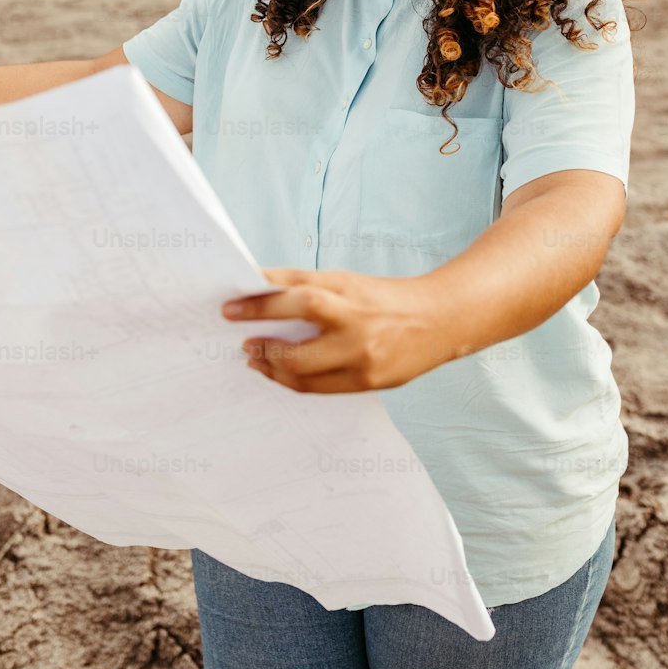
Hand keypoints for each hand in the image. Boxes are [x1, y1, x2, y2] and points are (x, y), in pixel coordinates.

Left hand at [222, 267, 458, 393]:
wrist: (438, 320)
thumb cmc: (383, 296)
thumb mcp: (344, 279)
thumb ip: (300, 281)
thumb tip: (255, 281)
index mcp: (349, 298)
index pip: (297, 300)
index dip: (258, 306)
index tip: (229, 309)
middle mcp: (357, 332)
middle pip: (297, 352)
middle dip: (264, 349)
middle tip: (245, 343)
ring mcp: (363, 363)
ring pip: (305, 378)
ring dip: (274, 369)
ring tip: (258, 358)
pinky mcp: (368, 384)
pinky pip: (321, 389)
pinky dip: (296, 381)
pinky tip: (283, 371)